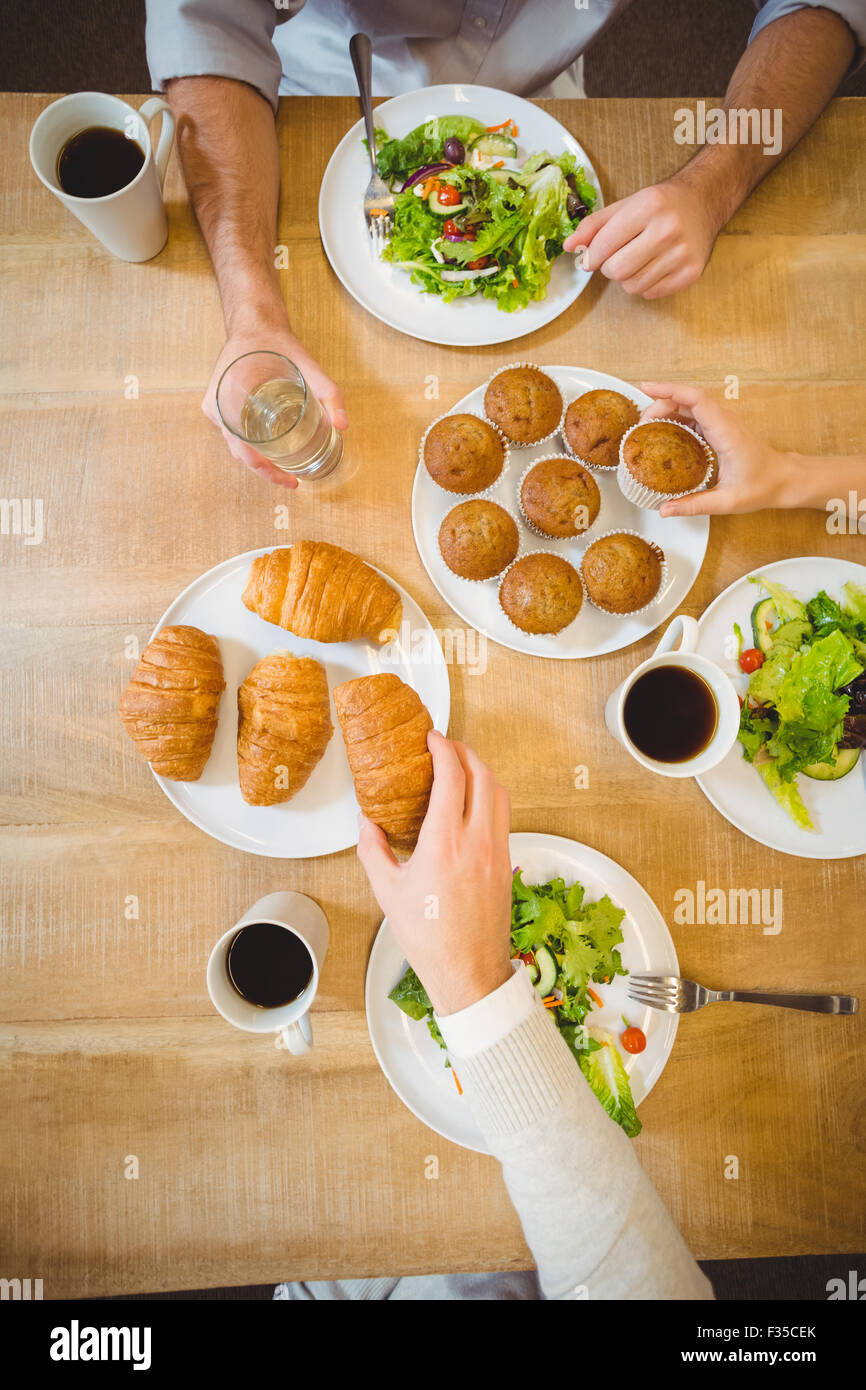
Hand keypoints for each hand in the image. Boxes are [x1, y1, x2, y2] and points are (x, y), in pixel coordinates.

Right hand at [202, 325, 347, 488]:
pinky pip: (233, 431)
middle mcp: (217, 407)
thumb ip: (329, 394)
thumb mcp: (308, 366)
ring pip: (236, 444)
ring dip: (258, 458)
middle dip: (266, 470)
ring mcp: (214, 407)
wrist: (254, 323)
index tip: (289, 481)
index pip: (245, 451)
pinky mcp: (216, 405)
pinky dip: (250, 443)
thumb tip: (343, 425)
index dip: (267, 472)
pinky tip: (269, 450)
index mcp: (230, 400)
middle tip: (291, 480)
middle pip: (240, 453)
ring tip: (283, 470)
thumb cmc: (276, 344)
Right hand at [357, 732, 512, 1016]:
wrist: (469, 971)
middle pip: (483, 775)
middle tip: (448, 746)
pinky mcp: (507, 862)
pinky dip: (490, 795)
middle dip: (466, 752)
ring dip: (482, 771)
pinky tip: (473, 802)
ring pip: (500, 792)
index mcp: (445, 843)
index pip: (453, 776)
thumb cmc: (429, 937)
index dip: (444, 749)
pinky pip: (503, 814)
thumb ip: (373, 850)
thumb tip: (366, 822)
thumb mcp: (388, 892)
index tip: (432, 739)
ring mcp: (498, 850)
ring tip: (462, 767)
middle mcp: (478, 840)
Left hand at [564, 173, 718, 298]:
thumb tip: (569, 247)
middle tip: (617, 256)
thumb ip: (594, 226)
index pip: (604, 246)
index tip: (590, 258)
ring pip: (632, 286)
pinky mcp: (691, 273)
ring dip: (627, 277)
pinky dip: (645, 284)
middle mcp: (668, 230)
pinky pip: (650, 293)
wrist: (703, 201)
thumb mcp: (625, 206)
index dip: (591, 257)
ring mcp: (682, 254)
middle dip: (609, 267)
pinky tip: (654, 265)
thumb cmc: (660, 204)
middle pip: (616, 271)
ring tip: (638, 258)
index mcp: (649, 206)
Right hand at [639, 382, 794, 515]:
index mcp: (726, 432)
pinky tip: (662, 430)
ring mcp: (722, 422)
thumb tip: (665, 510)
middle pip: (687, 398)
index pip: (696, 399)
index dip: (670, 390)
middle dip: (660, 403)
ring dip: (666, 408)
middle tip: (639, 425)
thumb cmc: (762, 486)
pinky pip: (694, 414)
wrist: (783, 479)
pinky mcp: (719, 427)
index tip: (647, 388)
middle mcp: (724, 421)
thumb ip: (694, 505)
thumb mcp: (727, 502)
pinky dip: (675, 416)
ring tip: (645, 426)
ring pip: (689, 404)